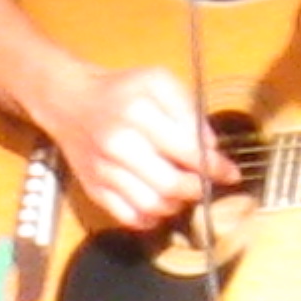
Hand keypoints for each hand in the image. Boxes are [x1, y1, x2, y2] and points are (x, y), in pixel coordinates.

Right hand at [22, 57, 237, 234]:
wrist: (70, 101)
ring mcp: (103, 170)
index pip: (188, 150)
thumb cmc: (122, 91)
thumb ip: (189, 111)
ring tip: (182, 192)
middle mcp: (118, 143)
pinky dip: (151, 218)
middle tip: (205, 185)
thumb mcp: (160, 82)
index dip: (215, 167)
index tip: (230, 174)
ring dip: (176, 205)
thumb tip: (210, 149)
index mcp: (139, 111)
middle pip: (171, 184)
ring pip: (151, 206)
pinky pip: (128, 218)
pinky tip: (160, 205)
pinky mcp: (93, 188)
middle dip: (197, 189)